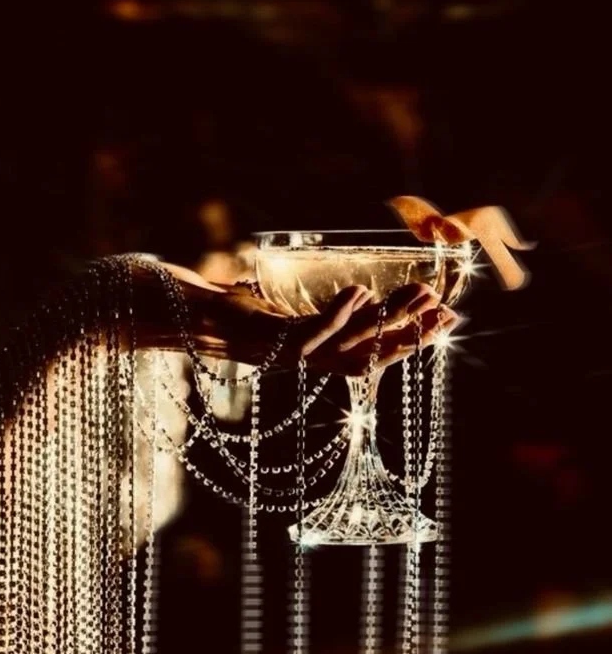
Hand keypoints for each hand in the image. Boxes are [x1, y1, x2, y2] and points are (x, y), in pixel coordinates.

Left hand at [214, 281, 460, 375]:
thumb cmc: (252, 318)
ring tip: (417, 292)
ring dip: (389, 317)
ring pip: (356, 340)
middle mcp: (319, 362)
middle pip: (377, 351)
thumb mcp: (301, 317)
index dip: (417, 339)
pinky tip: (361, 290)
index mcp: (328, 358)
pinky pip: (319, 329)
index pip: (382, 351)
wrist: (205, 324)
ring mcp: (302, 356)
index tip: (448, 319)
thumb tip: (369, 296)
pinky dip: (341, 311)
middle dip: (414, 332)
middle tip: (444, 309)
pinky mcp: (281, 342)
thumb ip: (334, 314)